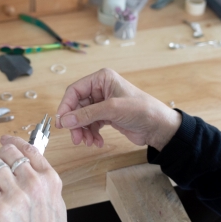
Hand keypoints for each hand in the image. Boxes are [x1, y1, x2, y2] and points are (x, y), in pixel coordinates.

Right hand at [55, 68, 181, 150]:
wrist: (159, 127)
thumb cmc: (141, 110)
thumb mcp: (111, 109)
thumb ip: (87, 114)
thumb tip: (64, 120)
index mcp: (101, 79)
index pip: (74, 91)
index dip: (65, 106)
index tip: (61, 123)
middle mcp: (100, 89)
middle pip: (77, 106)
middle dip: (75, 123)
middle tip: (76, 138)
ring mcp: (103, 103)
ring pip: (83, 117)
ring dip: (83, 131)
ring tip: (88, 142)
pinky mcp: (107, 116)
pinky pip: (91, 125)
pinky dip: (91, 134)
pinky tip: (97, 142)